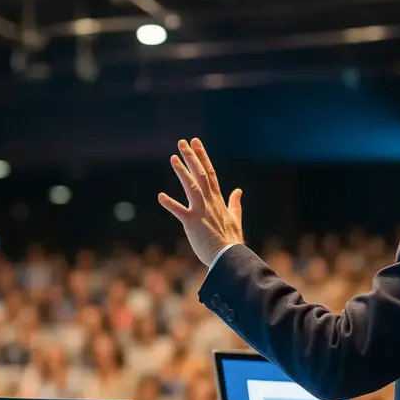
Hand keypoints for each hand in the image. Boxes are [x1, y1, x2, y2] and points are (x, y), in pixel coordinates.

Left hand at [159, 138, 243, 265]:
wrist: (229, 257)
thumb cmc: (231, 241)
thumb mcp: (235, 218)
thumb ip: (235, 203)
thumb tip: (238, 190)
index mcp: (218, 200)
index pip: (211, 173)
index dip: (203, 156)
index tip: (196, 142)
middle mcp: (210, 202)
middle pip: (201, 174)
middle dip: (192, 157)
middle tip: (182, 142)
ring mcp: (201, 211)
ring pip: (192, 186)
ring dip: (182, 172)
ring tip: (173, 157)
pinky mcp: (193, 223)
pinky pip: (179, 211)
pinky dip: (170, 204)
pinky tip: (160, 196)